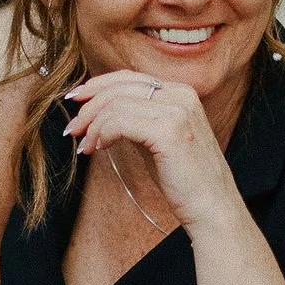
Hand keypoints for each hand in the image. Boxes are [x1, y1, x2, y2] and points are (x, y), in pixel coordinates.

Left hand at [63, 69, 241, 235]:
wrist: (212, 207)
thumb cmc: (184, 179)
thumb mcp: (159, 139)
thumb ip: (138, 119)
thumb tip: (102, 112)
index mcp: (181, 92)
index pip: (130, 77)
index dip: (98, 85)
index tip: (76, 99)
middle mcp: (181, 95)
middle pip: (119, 87)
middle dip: (88, 106)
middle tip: (72, 128)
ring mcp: (177, 111)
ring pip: (116, 104)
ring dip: (93, 126)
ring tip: (85, 146)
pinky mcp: (168, 131)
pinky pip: (120, 122)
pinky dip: (103, 134)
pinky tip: (98, 149)